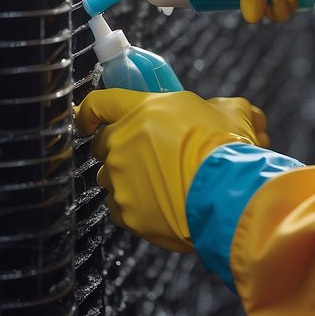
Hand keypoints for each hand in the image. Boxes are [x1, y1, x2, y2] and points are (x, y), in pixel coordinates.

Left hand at [75, 90, 269, 252]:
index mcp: (142, 109)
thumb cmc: (228, 148)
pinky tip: (162, 208)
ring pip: (112, 179)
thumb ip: (215, 108)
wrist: (228, 192)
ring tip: (161, 187)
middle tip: (148, 158)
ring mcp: (120, 179)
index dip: (88, 111)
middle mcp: (123, 142)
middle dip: (120, 150)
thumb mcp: (229, 112)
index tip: (85, 121)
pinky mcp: (126, 212)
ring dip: (129, 181)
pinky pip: (121, 210)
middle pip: (103, 145)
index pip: (100, 102)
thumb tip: (224, 112)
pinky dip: (137, 210)